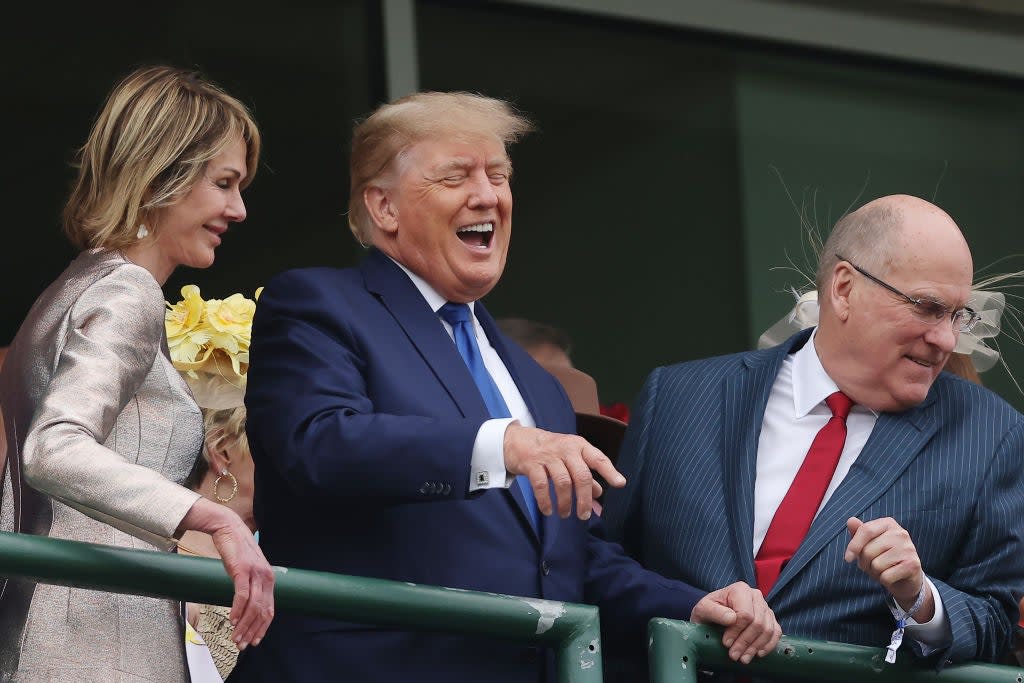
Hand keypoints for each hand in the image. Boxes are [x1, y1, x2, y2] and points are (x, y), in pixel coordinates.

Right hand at [211, 516, 275, 648]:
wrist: (228, 528)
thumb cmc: (236, 550)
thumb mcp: (247, 570)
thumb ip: (251, 585)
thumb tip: (246, 606)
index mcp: (269, 579)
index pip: (270, 609)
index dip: (262, 628)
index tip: (254, 641)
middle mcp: (266, 577)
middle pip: (262, 611)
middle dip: (252, 631)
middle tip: (241, 644)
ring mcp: (255, 573)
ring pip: (253, 606)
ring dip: (243, 625)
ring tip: (235, 637)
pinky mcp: (242, 570)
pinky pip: (242, 595)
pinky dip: (237, 610)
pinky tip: (232, 620)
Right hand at [503, 422, 624, 519]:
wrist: (517, 439)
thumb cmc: (549, 450)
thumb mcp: (570, 457)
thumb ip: (585, 474)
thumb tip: (599, 493)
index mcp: (579, 446)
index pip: (598, 458)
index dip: (610, 472)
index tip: (620, 484)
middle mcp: (566, 449)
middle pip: (581, 475)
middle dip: (584, 498)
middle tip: (584, 515)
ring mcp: (548, 455)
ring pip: (563, 482)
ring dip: (565, 502)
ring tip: (565, 514)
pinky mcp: (531, 463)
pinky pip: (541, 485)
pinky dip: (545, 501)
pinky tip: (548, 510)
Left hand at [690, 581, 781, 662]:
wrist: (713, 615)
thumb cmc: (708, 611)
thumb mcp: (703, 609)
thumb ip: (714, 612)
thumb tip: (731, 618)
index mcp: (740, 589)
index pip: (745, 614)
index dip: (736, 631)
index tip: (726, 643)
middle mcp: (756, 596)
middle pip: (758, 623)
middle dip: (745, 642)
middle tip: (734, 656)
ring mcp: (765, 607)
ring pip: (768, 630)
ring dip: (755, 647)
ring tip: (743, 658)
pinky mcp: (770, 618)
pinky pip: (776, 633)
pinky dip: (768, 645)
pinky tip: (757, 654)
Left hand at [845, 517, 933, 619]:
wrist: (906, 579)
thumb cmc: (883, 558)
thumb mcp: (868, 545)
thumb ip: (859, 533)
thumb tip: (851, 520)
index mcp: (888, 524)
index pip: (866, 530)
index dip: (853, 546)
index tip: (848, 558)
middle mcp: (901, 533)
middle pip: (868, 550)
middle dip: (865, 562)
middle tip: (873, 565)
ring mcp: (908, 548)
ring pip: (876, 565)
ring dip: (875, 572)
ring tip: (884, 570)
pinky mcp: (913, 564)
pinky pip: (886, 576)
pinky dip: (884, 580)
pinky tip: (892, 576)